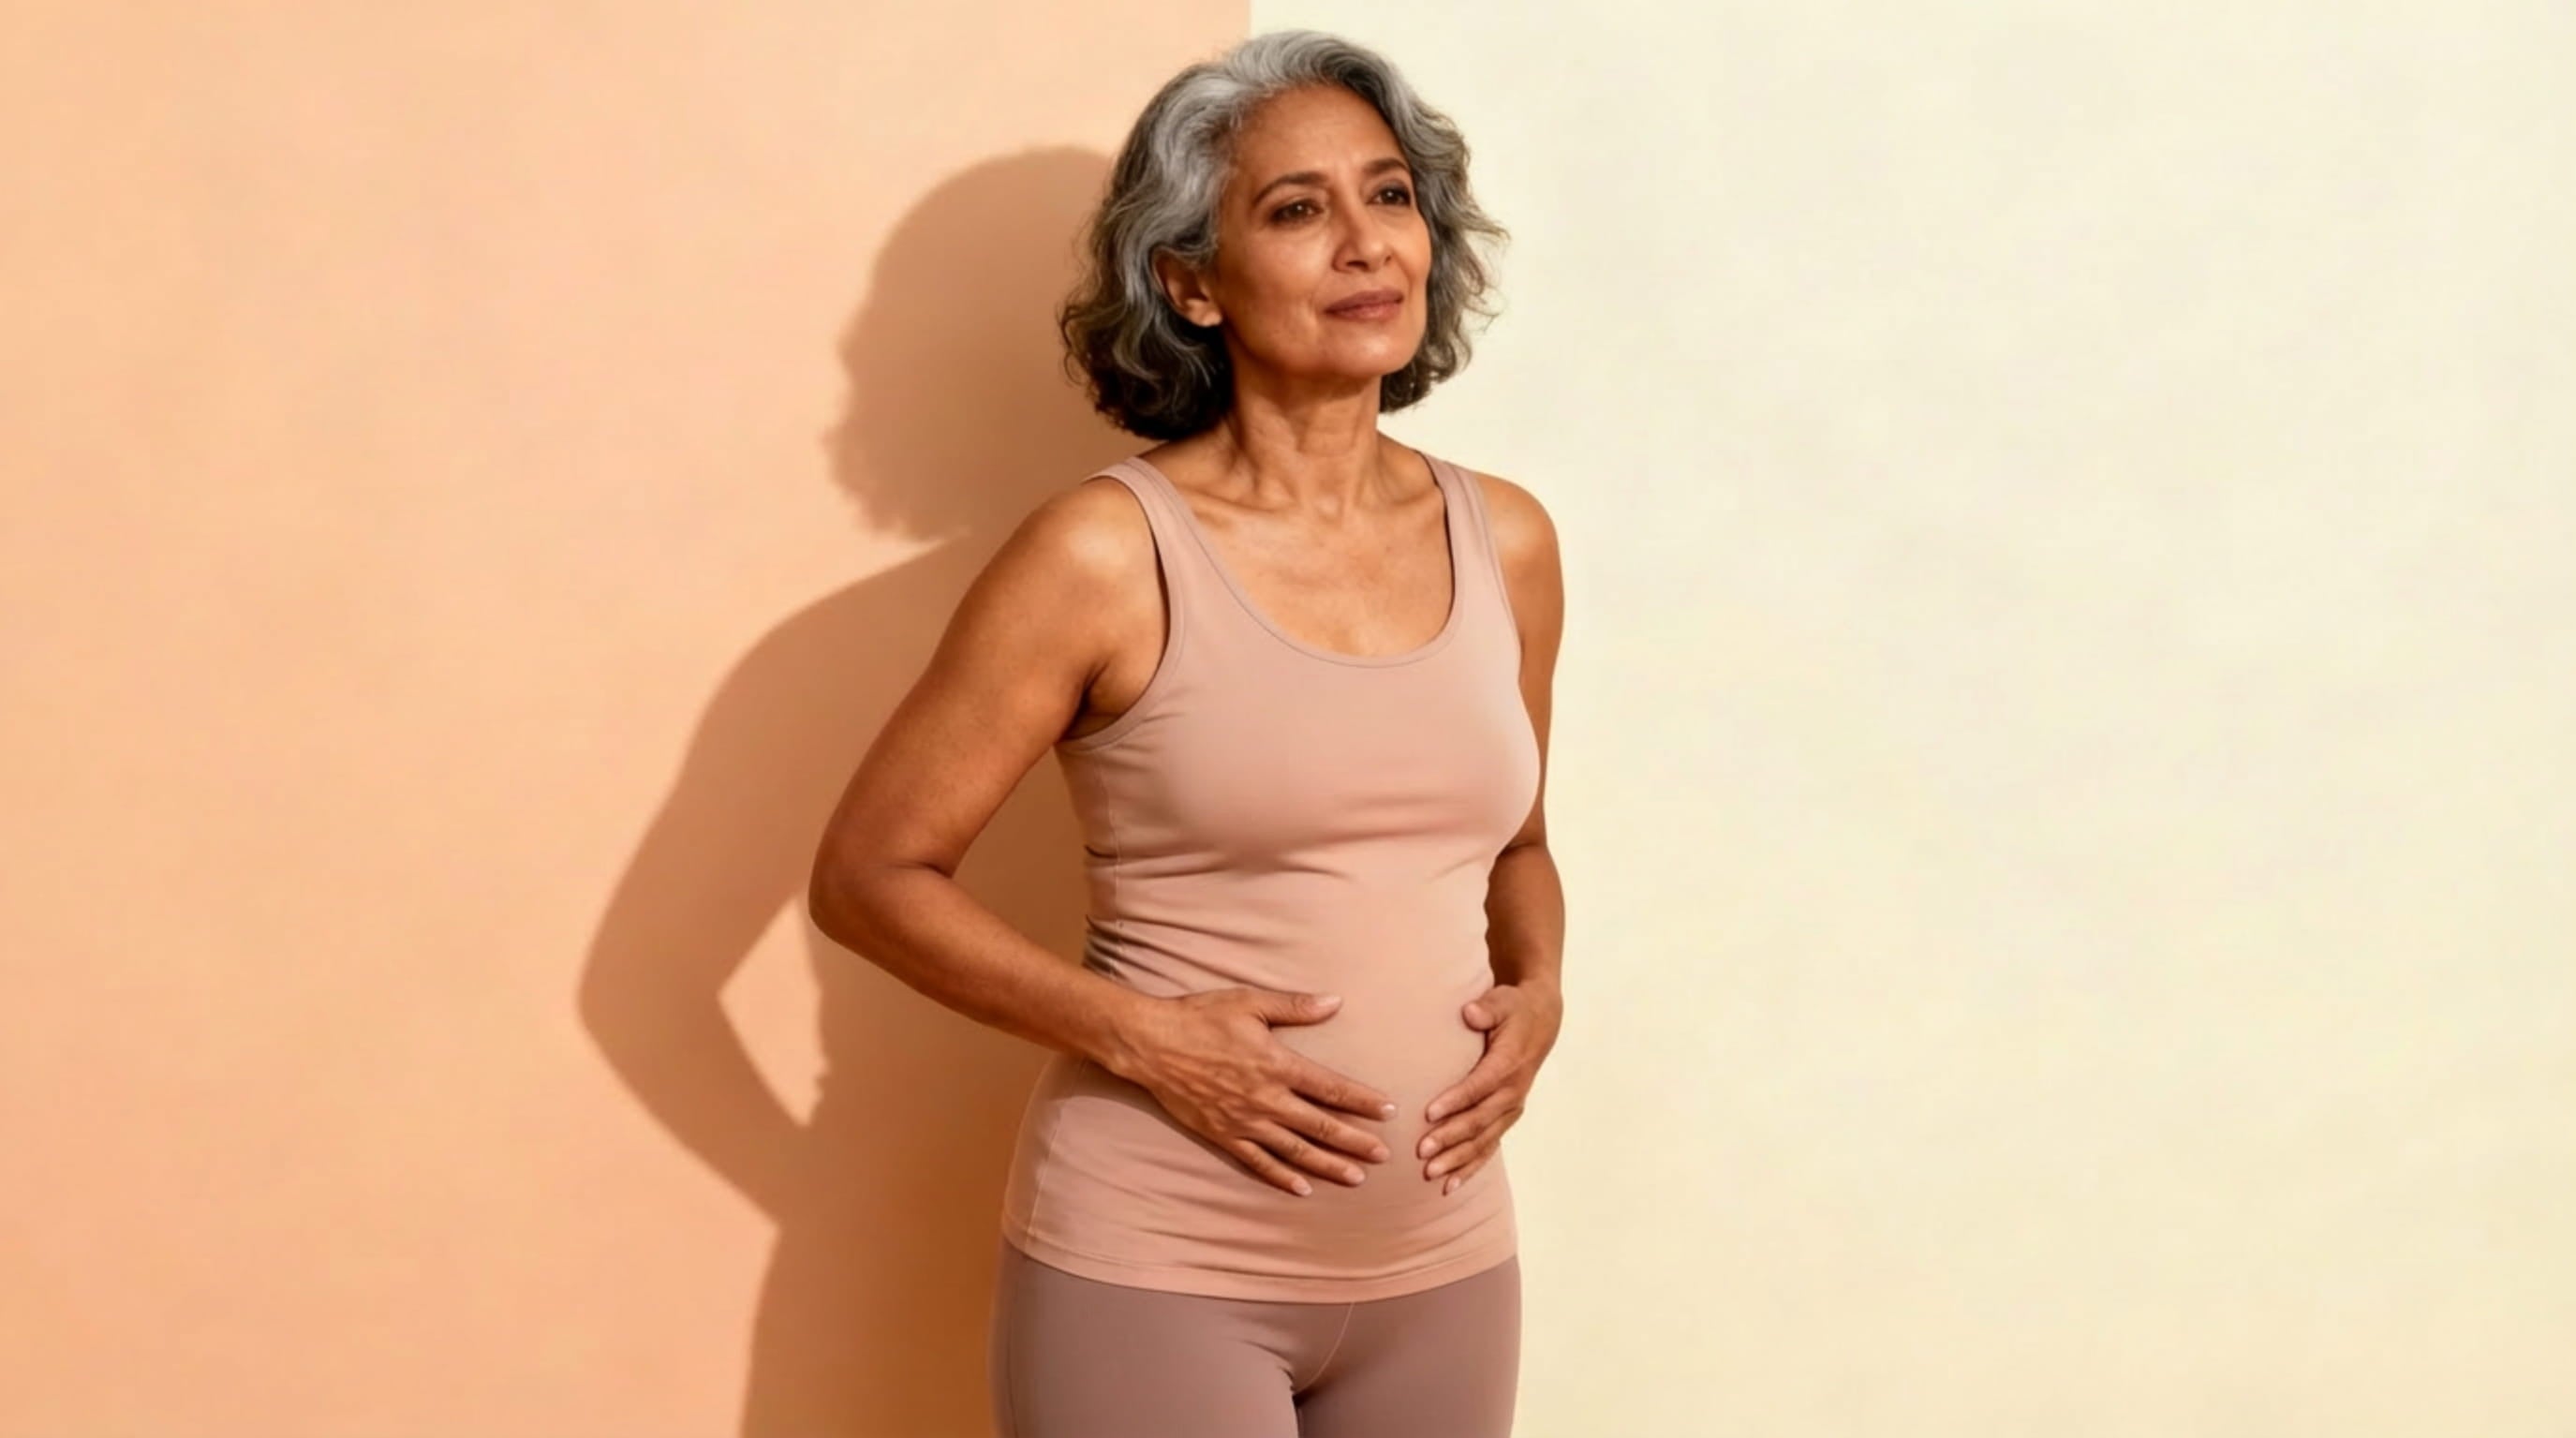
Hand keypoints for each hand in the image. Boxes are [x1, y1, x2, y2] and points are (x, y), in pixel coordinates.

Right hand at [1113, 987, 1398, 1196]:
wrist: (1151, 1044)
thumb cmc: (1201, 1017)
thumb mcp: (1250, 1002)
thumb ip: (1295, 1007)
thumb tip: (1335, 1002)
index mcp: (1277, 1065)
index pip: (1331, 1088)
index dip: (1362, 1101)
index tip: (1389, 1111)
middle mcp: (1265, 1099)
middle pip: (1320, 1127)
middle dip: (1356, 1141)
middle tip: (1385, 1155)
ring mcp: (1244, 1122)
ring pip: (1295, 1151)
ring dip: (1328, 1165)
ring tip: (1357, 1178)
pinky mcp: (1223, 1135)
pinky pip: (1258, 1162)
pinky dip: (1281, 1177)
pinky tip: (1302, 1188)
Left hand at [1420, 982, 1560, 1193]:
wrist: (1540, 1022)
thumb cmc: (1513, 1010)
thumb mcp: (1502, 1001)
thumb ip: (1486, 1008)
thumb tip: (1469, 1013)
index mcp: (1509, 1063)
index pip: (1480, 1086)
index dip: (1456, 1100)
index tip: (1429, 1113)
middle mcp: (1512, 1092)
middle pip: (1479, 1120)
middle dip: (1450, 1138)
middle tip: (1421, 1152)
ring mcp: (1511, 1108)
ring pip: (1483, 1141)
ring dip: (1457, 1159)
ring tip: (1430, 1175)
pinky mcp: (1506, 1118)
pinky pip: (1489, 1147)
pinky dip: (1470, 1168)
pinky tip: (1449, 1186)